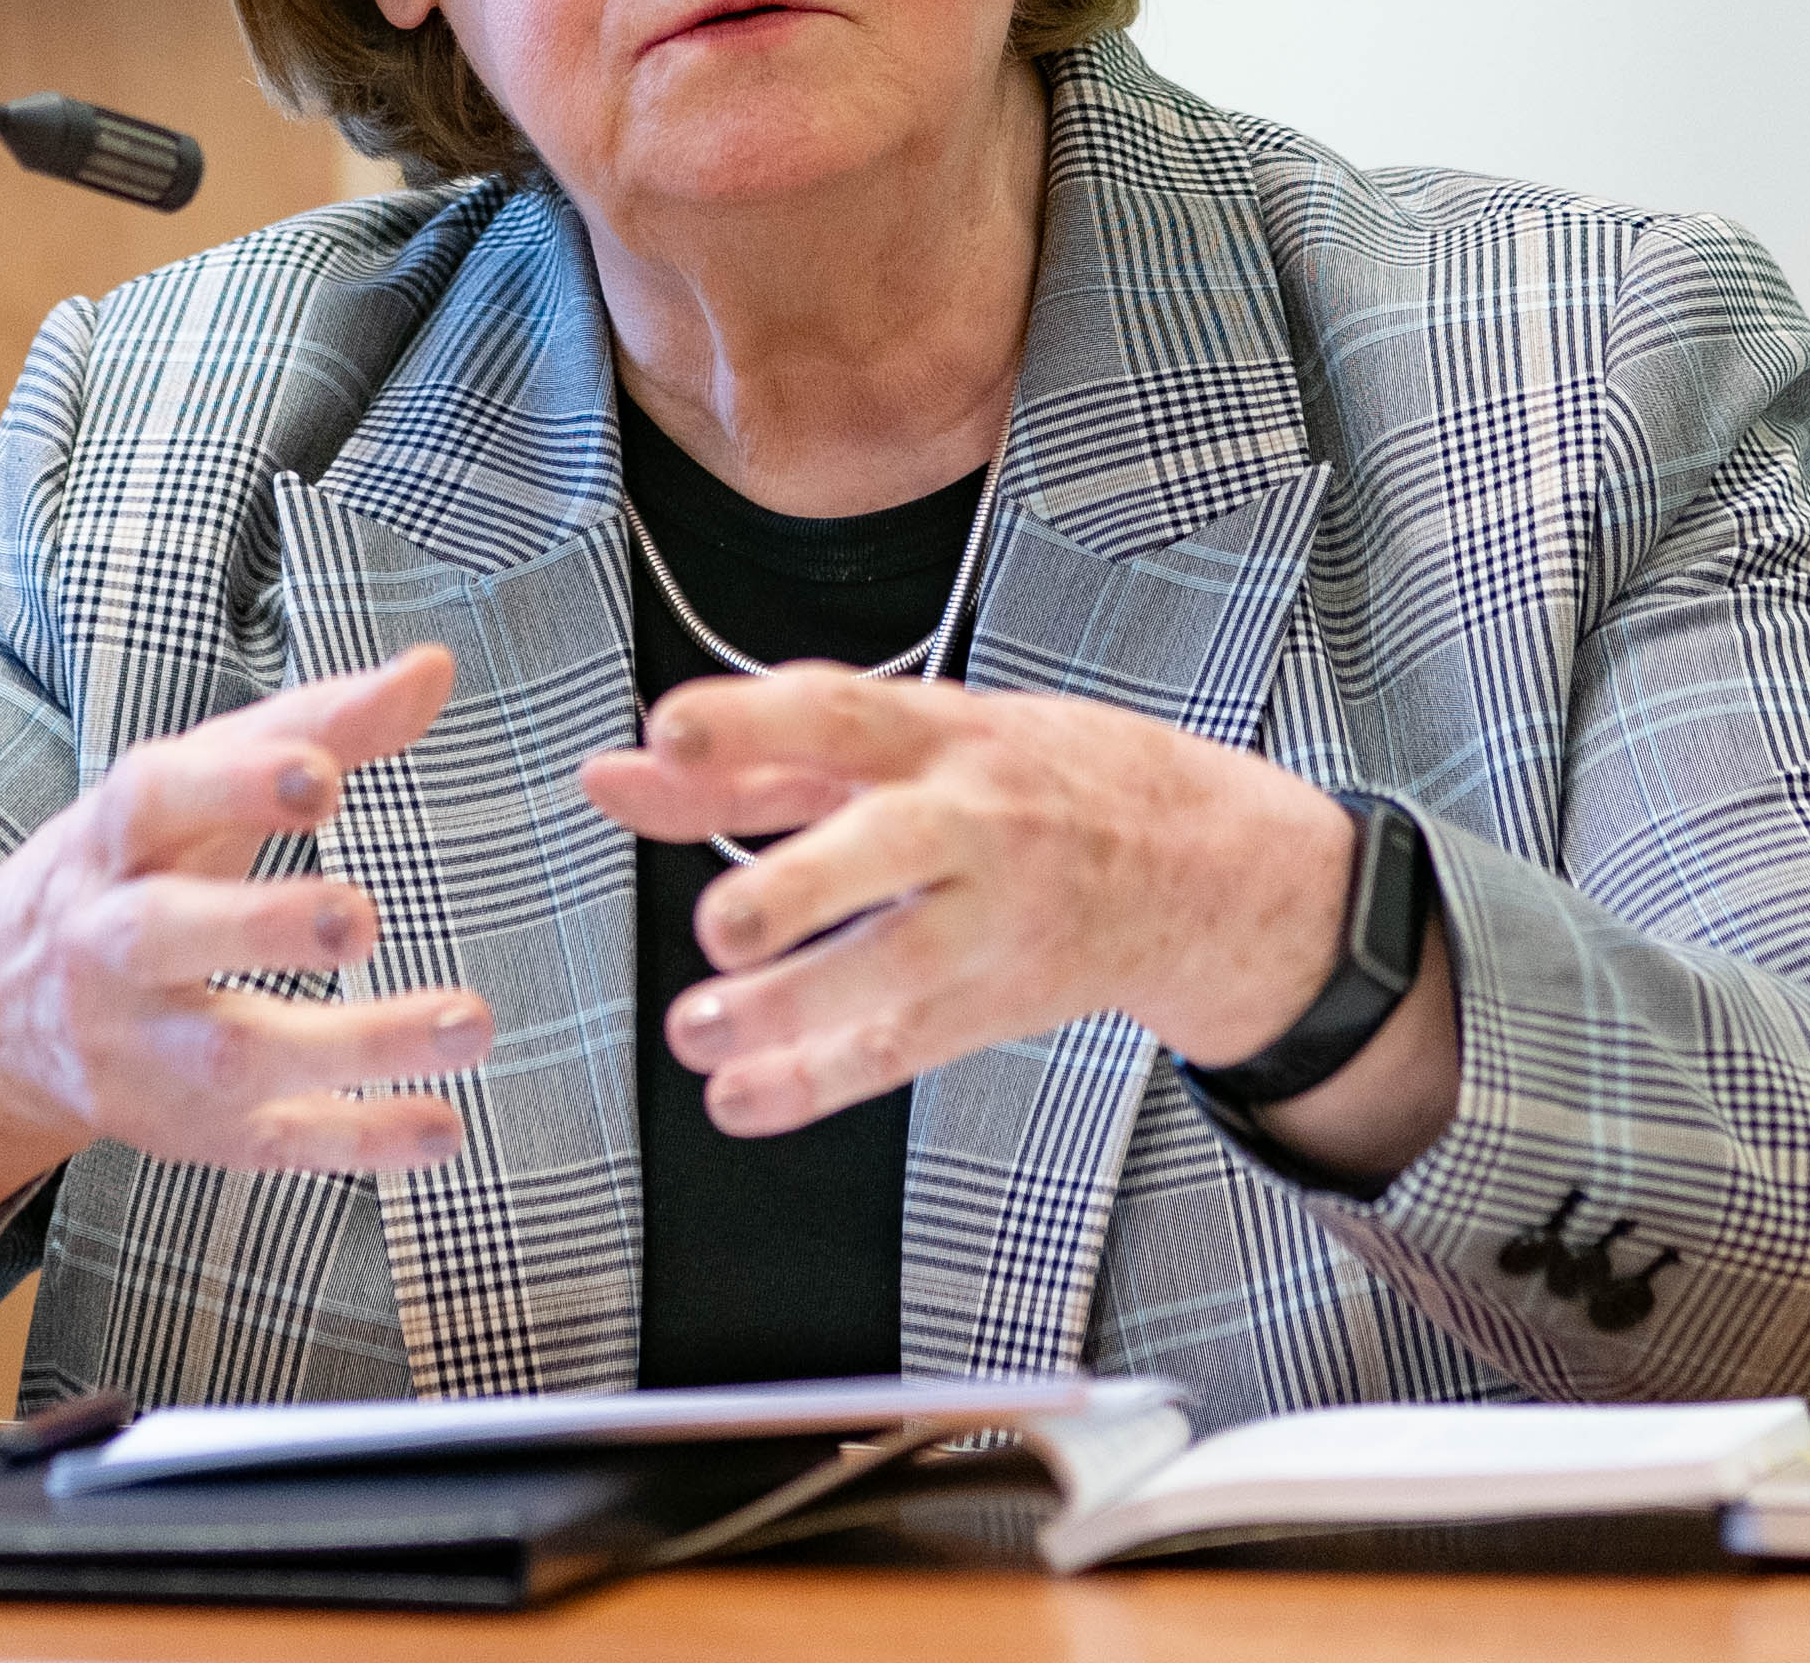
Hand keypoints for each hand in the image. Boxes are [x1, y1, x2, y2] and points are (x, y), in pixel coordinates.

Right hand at [0, 644, 492, 1266]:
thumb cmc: (137, 863)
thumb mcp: (198, 786)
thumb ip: (315, 724)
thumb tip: (434, 668)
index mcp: (110, 842)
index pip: (153, 800)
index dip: (233, 784)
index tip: (321, 773)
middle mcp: (106, 947)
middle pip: (164, 935)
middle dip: (259, 923)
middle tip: (358, 914)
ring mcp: (142, 1050)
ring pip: (231, 1055)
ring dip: (356, 1046)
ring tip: (469, 1022)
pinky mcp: (187, 1129)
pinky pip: (271, 1145)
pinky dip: (360, 1141)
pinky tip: (444, 1127)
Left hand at [577, 670, 1456, 1177]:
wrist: (1198, 862)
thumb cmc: (1026, 780)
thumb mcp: (904, 741)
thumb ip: (751, 760)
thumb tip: (612, 774)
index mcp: (940, 732)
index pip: (841, 712)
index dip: (753, 721)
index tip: (669, 734)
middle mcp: (974, 819)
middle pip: (890, 847)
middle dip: (802, 889)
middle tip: (722, 928)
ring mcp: (997, 917)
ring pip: (896, 970)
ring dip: (790, 1013)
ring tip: (698, 1031)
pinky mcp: (1001, 1000)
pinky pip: (906, 1047)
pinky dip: (819, 1081)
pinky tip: (743, 1097)